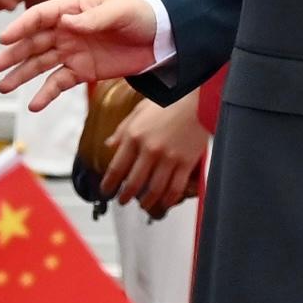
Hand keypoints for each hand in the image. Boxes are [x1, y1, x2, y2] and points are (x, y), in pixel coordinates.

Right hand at [0, 0, 157, 106]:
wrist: (161, 36)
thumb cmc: (140, 15)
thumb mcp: (119, 11)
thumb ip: (93, 18)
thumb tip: (66, 22)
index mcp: (72, 9)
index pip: (40, 17)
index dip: (21, 27)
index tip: (5, 40)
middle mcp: (66, 30)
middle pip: (33, 43)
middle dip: (12, 55)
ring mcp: (72, 51)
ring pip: (40, 64)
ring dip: (20, 75)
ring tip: (2, 87)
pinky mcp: (82, 71)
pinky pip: (59, 83)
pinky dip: (46, 94)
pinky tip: (33, 105)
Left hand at [99, 88, 209, 214]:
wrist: (196, 97)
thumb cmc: (169, 100)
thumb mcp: (138, 111)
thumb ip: (123, 130)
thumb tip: (109, 145)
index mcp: (135, 136)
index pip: (116, 167)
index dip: (109, 184)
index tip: (106, 191)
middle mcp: (150, 149)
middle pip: (134, 182)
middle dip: (126, 196)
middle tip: (123, 200)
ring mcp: (169, 157)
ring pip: (155, 189)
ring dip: (147, 201)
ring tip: (143, 204)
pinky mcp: (187, 162)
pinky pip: (176, 187)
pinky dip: (169, 199)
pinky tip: (164, 202)